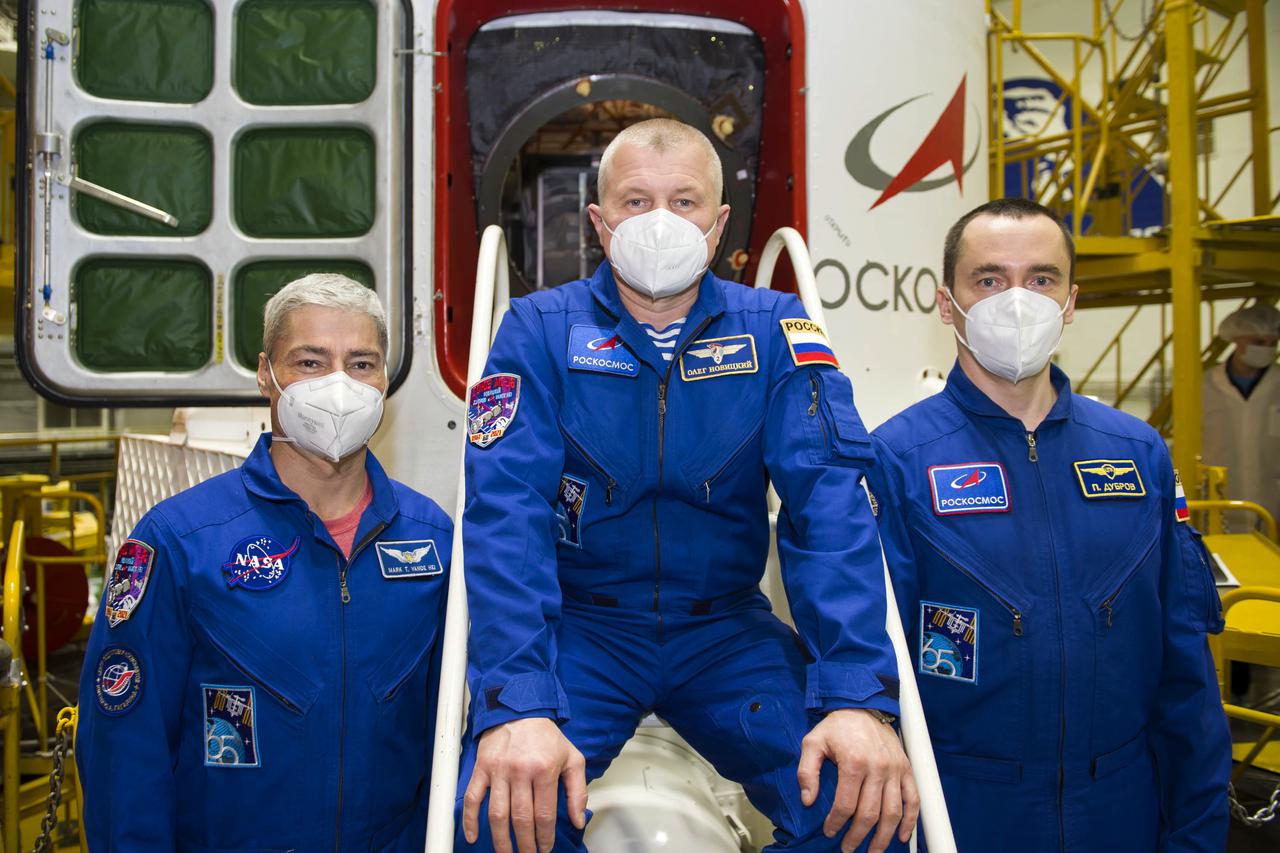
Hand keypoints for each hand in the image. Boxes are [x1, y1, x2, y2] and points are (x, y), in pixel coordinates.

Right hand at [462, 717, 587, 852]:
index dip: (544, 838)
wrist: (519, 709)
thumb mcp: (572, 758)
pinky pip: (472, 798)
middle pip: (520, 819)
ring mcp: (498, 770)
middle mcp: (520, 771)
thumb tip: (578, 820)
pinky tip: (472, 837)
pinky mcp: (482, 768)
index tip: (545, 849)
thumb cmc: (546, 736)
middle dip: (524, 844)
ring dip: (500, 840)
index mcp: (544, 769)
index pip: (543, 815)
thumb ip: (578, 791)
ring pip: (496, 814)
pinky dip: (469, 820)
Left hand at [797, 708, 918, 852]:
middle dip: (858, 836)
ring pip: (893, 812)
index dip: (836, 823)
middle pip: (869, 813)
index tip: (830, 832)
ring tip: (873, 851)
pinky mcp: (906, 769)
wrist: (864, 705)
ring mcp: (894, 770)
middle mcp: (877, 768)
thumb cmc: (837, 726)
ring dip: (883, 837)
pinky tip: (902, 837)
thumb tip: (808, 800)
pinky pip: (913, 800)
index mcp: (853, 762)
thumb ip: (806, 771)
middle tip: (848, 849)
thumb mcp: (813, 742)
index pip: (845, 805)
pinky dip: (910, 821)